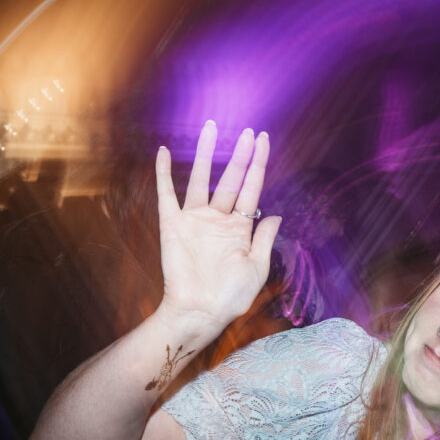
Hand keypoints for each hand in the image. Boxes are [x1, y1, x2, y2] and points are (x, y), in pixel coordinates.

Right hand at [155, 121, 282, 336]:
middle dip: (239, 155)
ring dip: (204, 153)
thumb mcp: (257, 267)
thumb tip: (277, 214)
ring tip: (210, 127)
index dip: (258, 164)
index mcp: (240, 228)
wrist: (200, 311)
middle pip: (230, 179)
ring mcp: (195, 220)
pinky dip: (162, 173)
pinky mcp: (172, 225)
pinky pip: (166, 194)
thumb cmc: (231, 296)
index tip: (263, 140)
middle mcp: (218, 219)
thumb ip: (264, 238)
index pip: (251, 188)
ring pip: (199, 178)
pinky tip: (162, 151)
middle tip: (247, 131)